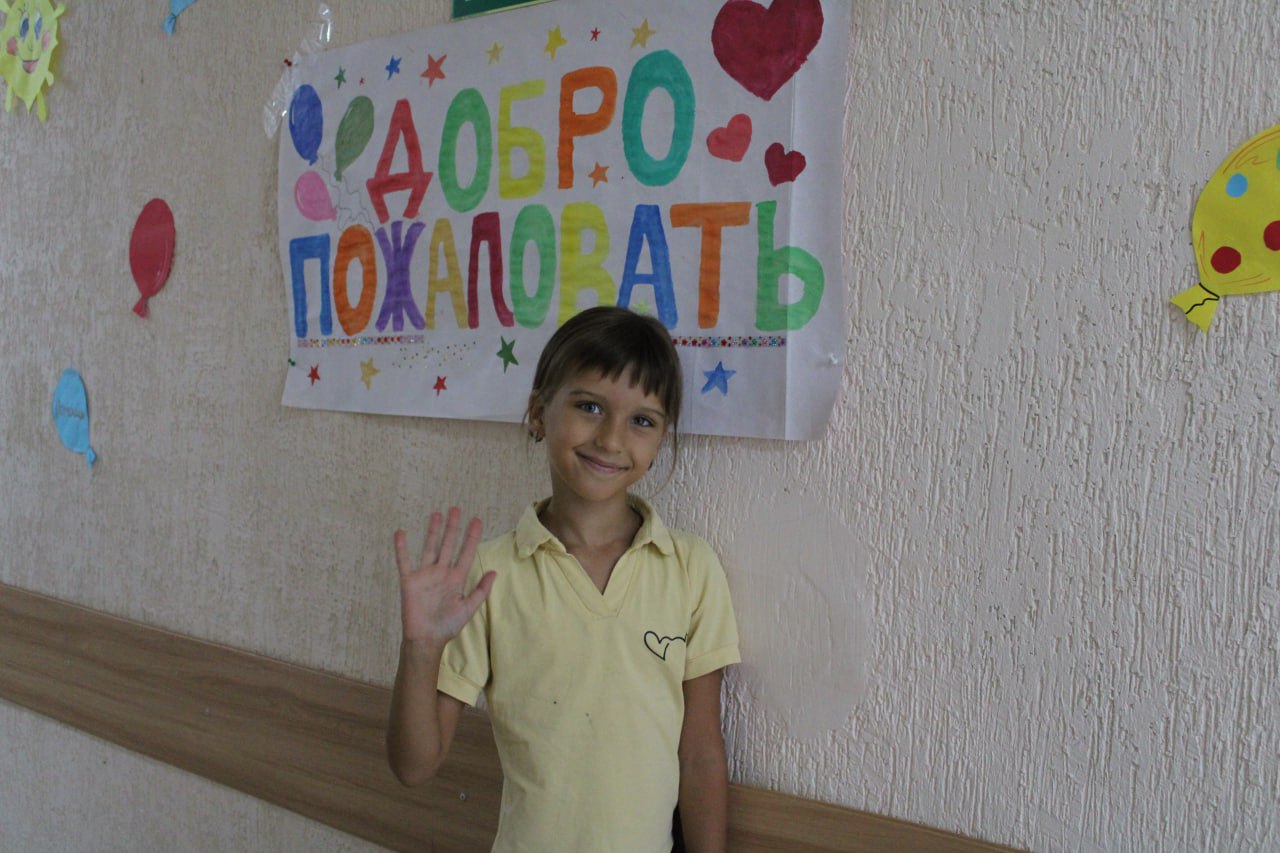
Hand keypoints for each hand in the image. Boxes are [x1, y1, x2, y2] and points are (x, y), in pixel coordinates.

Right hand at [394, 508, 493, 646]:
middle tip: (456, 509)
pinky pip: (404, 561)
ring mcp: (425, 575)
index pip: (466, 552)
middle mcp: (441, 573)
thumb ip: (481, 590)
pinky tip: (400, 533)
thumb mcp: (468, 608)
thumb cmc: (447, 626)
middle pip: (448, 544)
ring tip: (436, 514)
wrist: (426, 639)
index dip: (471, 536)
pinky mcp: (409, 581)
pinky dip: (402, 548)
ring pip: (429, 547)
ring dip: (432, 531)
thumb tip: (494, 571)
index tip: (476, 520)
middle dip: (453, 527)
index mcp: (456, 578)